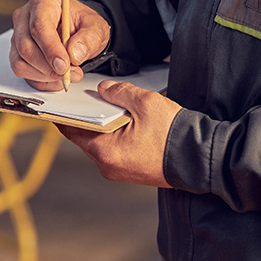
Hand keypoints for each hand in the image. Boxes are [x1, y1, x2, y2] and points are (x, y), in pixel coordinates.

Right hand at [10, 0, 110, 90]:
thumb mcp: (96, 27)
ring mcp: (17, 37)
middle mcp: (24, 17)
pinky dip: (41, 80)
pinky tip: (56, 77)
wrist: (77, 32)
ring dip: (45, 75)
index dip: (50, 48)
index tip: (64, 65)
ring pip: (20, 62)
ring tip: (67, 74)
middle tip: (70, 73)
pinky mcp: (16, 54)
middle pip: (26, 47)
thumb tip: (74, 55)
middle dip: (48, 67)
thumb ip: (89, 39)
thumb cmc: (82, 25)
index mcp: (43, 2)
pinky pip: (22, 72)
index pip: (38, 26)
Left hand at [58, 80, 180, 187]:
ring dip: (104, 126)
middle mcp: (107, 166)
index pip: (72, 131)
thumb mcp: (145, 103)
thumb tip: (104, 89)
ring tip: (111, 107)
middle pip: (87, 136)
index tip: (58, 103)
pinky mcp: (132, 171)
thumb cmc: (174, 134)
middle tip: (88, 98)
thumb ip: (120, 92)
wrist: (202, 160)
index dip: (64, 114)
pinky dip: (116, 135)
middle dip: (88, 117)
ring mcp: (119, 171)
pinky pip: (116, 150)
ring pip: (102, 143)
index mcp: (104, 151)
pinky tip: (126, 121)